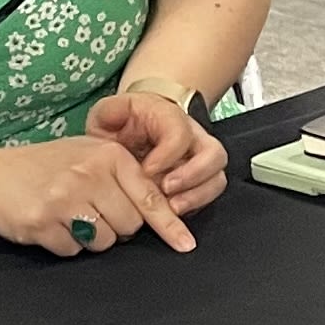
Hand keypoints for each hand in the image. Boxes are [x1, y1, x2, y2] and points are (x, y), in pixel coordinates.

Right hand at [0, 131, 195, 258]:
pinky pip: (74, 250)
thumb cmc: (49, 167)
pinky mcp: (43, 223)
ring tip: (70, 215)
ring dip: (91, 237)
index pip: (150, 197)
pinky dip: (65, 244)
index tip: (186, 244)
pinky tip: (51, 225)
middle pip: (130, 226)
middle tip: (92, 211)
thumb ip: (126, 176)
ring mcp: (65, 199)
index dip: (170, 225)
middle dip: (116, 227)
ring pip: (104, 242)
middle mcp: (89, 175)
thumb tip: (166, 208)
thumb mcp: (91, 155)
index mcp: (108, 155)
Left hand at [90, 88, 229, 215]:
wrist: (126, 135)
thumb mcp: (107, 113)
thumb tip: (116, 118)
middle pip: (214, 154)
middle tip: (166, 190)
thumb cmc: (118, 125)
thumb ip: (109, 112)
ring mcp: (199, 160)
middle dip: (193, 176)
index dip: (168, 154)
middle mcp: (193, 137)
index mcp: (170, 116)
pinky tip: (171, 212)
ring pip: (217, 177)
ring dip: (197, 196)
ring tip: (171, 208)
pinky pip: (208, 195)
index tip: (146, 171)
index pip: (182, 132)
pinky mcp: (198, 181)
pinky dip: (194, 206)